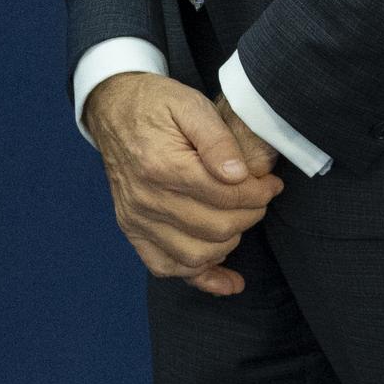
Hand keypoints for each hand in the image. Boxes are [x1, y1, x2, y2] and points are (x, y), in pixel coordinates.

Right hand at [83, 70, 280, 295]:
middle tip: (259, 197)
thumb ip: (217, 139)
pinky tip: (227, 278)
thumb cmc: (156, 105)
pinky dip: (200, 277)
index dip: (259, 193)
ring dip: (229, 242)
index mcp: (162, 166)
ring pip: (196, 256)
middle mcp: (146, 199)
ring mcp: (136, 219)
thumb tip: (239, 176)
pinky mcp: (133, 230)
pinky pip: (166, 268)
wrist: (113, 111)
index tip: (271, 184)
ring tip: (239, 219)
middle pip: (217, 228)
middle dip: (250, 215)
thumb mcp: (190, 105)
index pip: (226, 197)